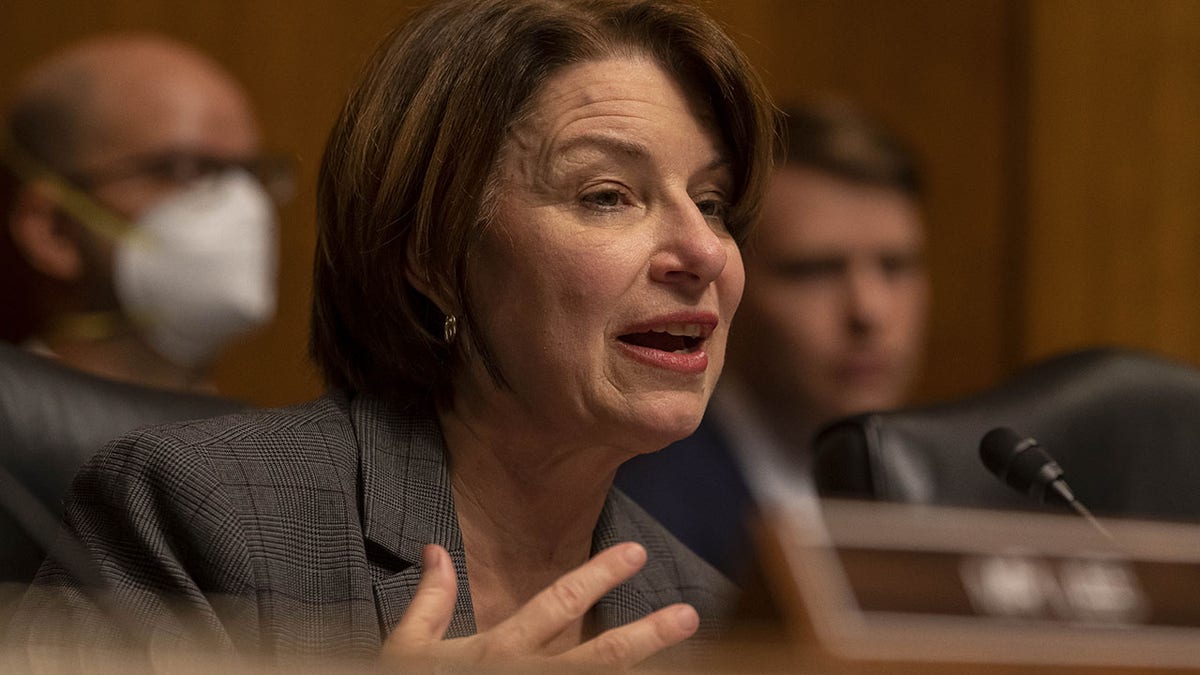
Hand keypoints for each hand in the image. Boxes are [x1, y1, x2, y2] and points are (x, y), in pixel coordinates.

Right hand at [381, 542, 699, 669]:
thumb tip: (435, 550)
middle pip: (599, 656)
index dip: (600, 576)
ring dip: (643, 669)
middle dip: (646, 635)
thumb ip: (429, 600)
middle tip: (687, 616)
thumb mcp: (406, 650)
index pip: (558, 604)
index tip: (636, 553)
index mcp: (497, 651)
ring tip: (685, 658)